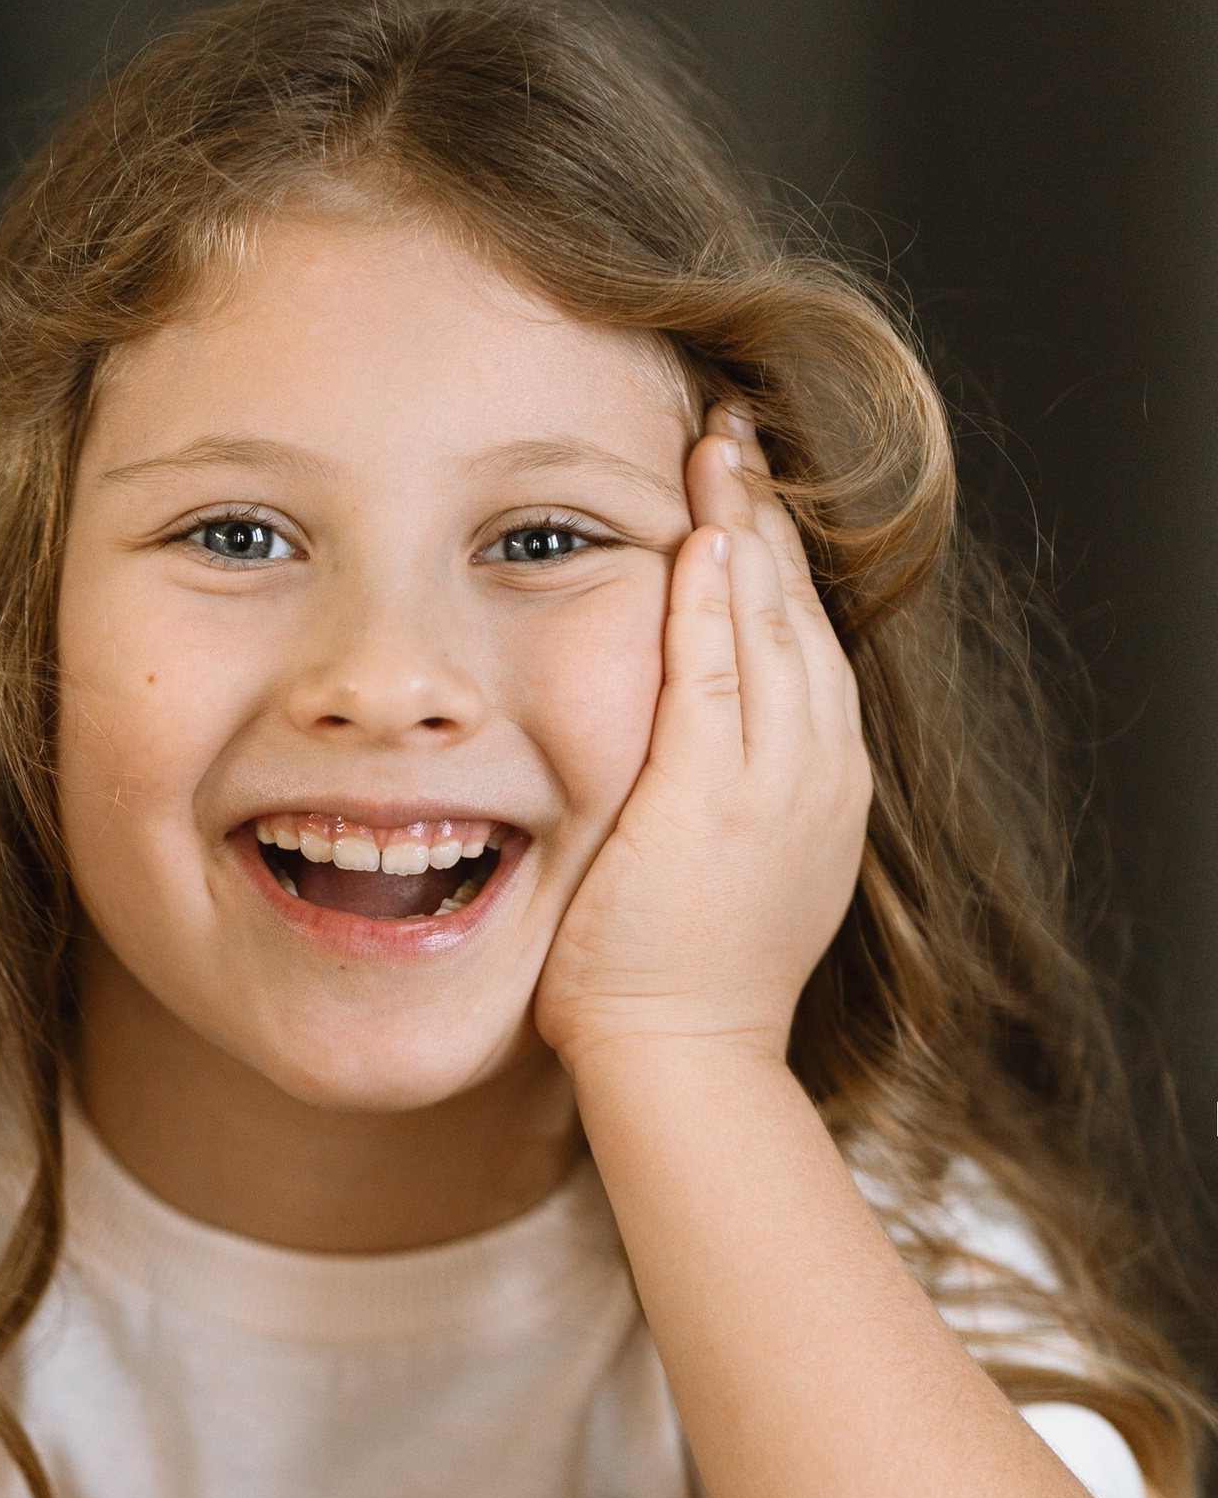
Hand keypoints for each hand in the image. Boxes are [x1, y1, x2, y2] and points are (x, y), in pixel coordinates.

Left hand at [534, 407, 869, 1081]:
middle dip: (764, 518)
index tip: (744, 494)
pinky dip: (711, 601)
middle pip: (796, 615)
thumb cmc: (676, 988)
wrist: (684, 1062)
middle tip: (733, 435)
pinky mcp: (712, 800)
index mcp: (819, 787)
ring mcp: (771, 785)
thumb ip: (715, 801)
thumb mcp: (723, 874)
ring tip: (718, 451)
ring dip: (740, 530)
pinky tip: (698, 536)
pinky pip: (716, 674)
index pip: (801, 644)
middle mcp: (814, 773)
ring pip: (767, 628)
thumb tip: (678, 761)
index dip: (773, 561)